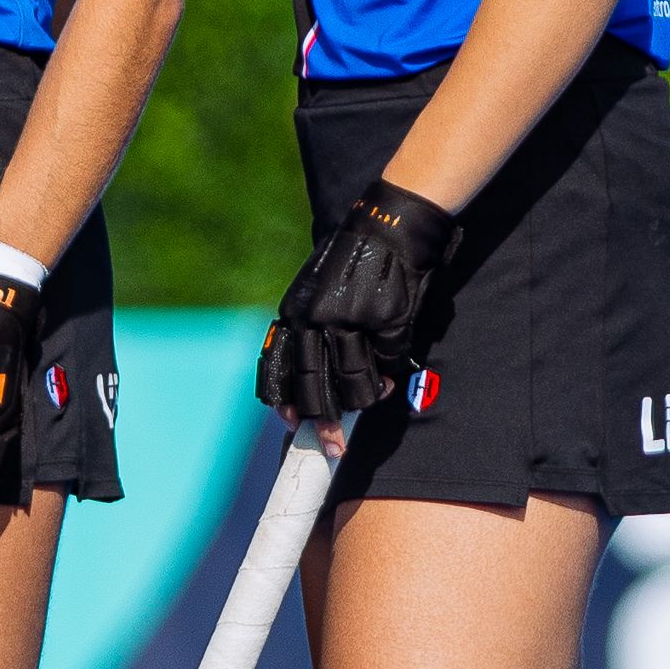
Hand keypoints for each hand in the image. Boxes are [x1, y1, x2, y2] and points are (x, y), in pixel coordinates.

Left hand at [256, 178, 456, 421]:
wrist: (389, 223)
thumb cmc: (351, 260)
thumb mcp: (314, 290)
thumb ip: (307, 326)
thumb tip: (307, 375)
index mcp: (295, 312)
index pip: (278, 366)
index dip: (283, 400)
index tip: (290, 424)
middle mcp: (318, 319)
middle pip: (313, 385)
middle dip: (323, 422)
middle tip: (333, 445)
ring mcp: (354, 320)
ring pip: (353, 381)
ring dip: (363, 398)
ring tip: (373, 397)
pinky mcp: (388, 320)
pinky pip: (387, 361)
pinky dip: (389, 374)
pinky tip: (390, 376)